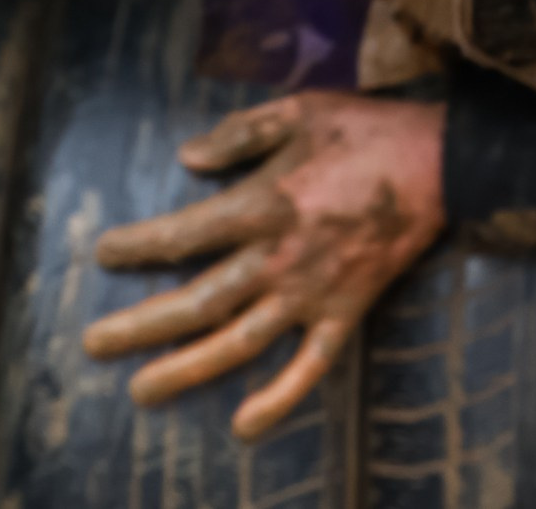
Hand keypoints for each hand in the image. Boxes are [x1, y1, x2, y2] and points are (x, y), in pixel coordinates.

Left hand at [83, 91, 444, 439]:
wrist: (441, 161)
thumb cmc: (366, 130)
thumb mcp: (298, 110)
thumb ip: (239, 134)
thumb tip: (186, 158)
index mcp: (264, 203)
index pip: (186, 234)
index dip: (139, 246)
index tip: (104, 254)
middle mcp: (280, 256)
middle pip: (200, 301)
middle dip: (142, 325)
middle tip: (94, 345)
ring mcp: (313, 291)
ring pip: (242, 341)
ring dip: (189, 369)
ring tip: (142, 392)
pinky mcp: (347, 310)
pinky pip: (311, 364)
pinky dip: (280, 397)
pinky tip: (245, 425)